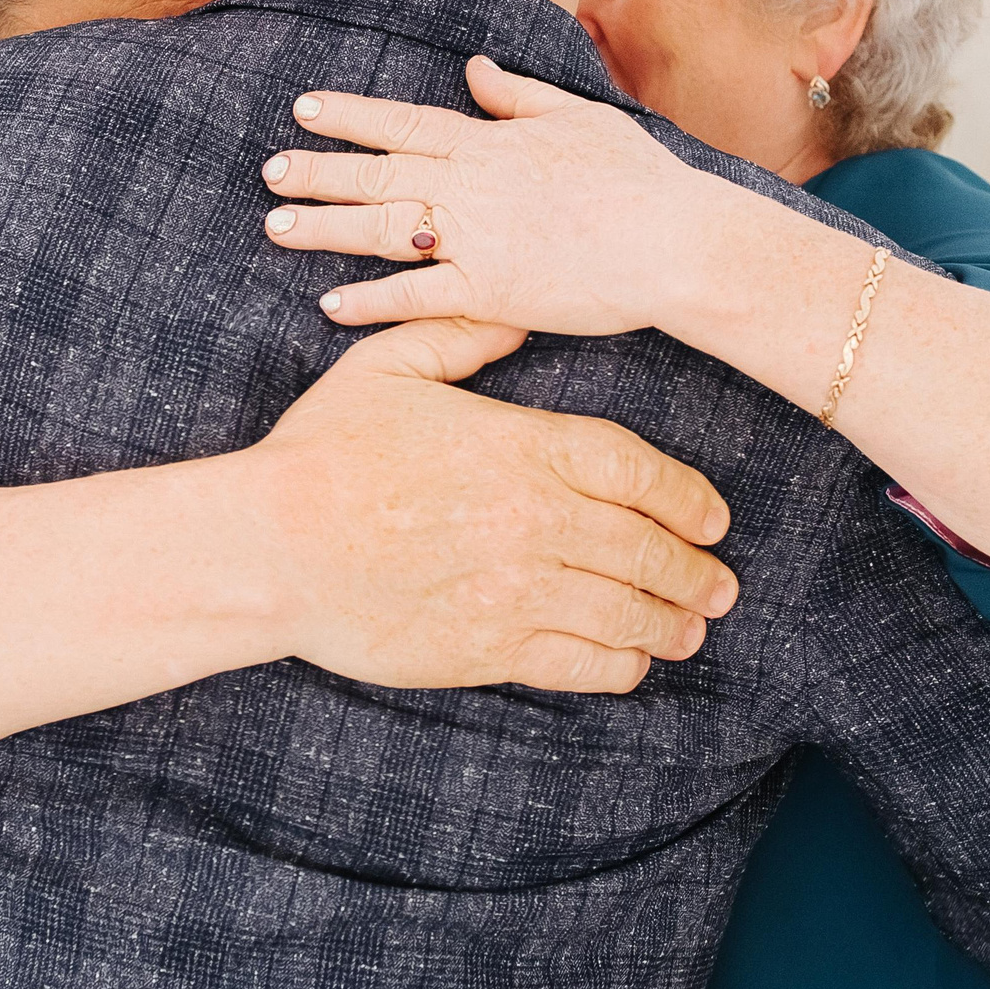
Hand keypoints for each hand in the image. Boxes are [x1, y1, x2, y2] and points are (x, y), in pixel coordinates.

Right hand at [249, 316, 736, 694]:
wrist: (270, 546)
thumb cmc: (322, 453)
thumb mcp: (388, 367)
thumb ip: (461, 335)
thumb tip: (519, 323)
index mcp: (523, 447)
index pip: (639, 473)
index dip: (689, 500)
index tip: (713, 519)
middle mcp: (536, 520)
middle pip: (648, 549)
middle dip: (694, 572)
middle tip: (719, 585)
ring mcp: (518, 590)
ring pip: (627, 612)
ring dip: (670, 623)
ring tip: (690, 629)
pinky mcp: (489, 649)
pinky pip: (582, 664)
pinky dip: (620, 665)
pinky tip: (632, 662)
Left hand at [261, 57, 722, 334]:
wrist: (676, 242)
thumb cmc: (640, 178)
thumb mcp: (578, 117)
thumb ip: (518, 96)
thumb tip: (474, 69)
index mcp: (491, 142)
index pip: (404, 122)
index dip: (350, 115)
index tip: (305, 108)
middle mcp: (473, 186)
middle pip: (379, 173)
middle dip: (319, 170)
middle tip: (270, 171)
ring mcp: (478, 240)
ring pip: (385, 229)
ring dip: (326, 228)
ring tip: (276, 226)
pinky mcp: (490, 292)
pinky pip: (417, 296)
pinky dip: (371, 299)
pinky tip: (330, 302)